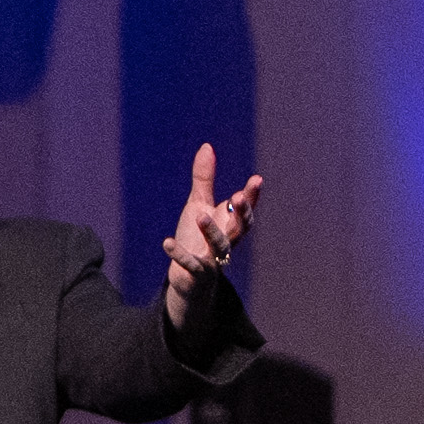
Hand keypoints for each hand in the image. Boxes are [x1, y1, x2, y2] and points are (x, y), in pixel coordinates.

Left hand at [160, 144, 265, 319]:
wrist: (187, 277)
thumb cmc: (196, 237)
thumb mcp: (198, 205)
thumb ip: (204, 179)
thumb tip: (207, 146)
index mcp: (229, 224)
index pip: (245, 210)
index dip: (252, 197)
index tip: (256, 180)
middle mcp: (227, 242)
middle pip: (240, 228)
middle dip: (241, 213)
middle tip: (238, 196)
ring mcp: (214, 259)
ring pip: (219, 246)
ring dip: (211, 231)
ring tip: (199, 215)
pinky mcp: (196, 273)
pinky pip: (191, 264)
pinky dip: (179, 254)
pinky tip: (166, 242)